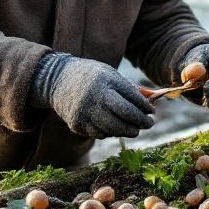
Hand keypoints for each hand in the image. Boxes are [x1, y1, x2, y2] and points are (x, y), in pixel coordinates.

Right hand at [31, 53, 154, 137]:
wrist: (57, 80)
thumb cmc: (90, 76)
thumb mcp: (109, 74)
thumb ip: (129, 88)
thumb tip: (152, 100)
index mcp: (105, 81)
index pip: (132, 98)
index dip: (145, 107)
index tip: (151, 112)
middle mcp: (94, 96)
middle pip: (125, 115)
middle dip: (140, 122)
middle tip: (148, 124)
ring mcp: (84, 112)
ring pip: (113, 128)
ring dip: (128, 131)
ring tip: (134, 129)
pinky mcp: (76, 124)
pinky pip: (99, 134)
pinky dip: (110, 133)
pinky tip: (115, 128)